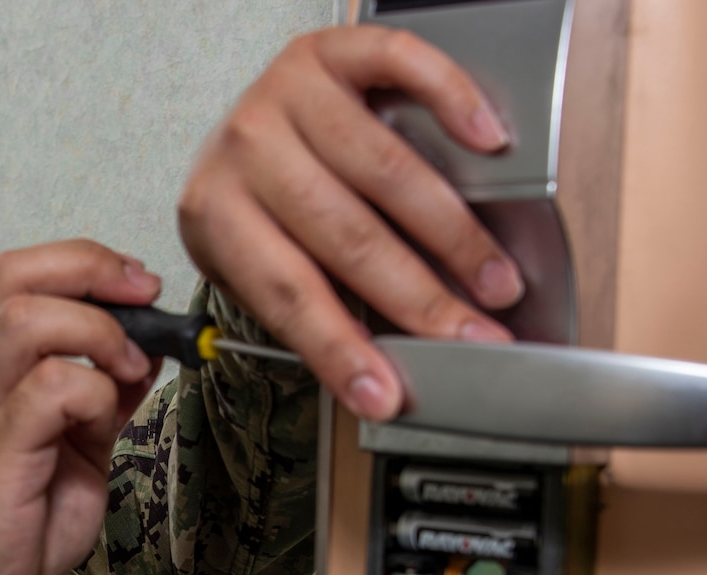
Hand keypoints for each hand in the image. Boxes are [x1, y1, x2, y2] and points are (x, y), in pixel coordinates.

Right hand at [0, 240, 161, 574]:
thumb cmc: (8, 530)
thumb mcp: (72, 449)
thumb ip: (99, 401)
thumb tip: (145, 355)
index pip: (21, 274)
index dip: (86, 263)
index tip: (140, 289)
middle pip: (17, 276)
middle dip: (95, 272)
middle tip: (145, 303)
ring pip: (27, 318)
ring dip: (98, 332)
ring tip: (128, 370)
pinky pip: (48, 389)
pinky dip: (93, 394)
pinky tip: (104, 424)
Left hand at [179, 25, 522, 420]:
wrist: (235, 129)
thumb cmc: (251, 206)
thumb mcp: (252, 265)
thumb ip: (304, 307)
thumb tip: (376, 376)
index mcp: (215, 214)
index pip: (288, 293)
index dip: (341, 348)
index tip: (386, 392)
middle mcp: (246, 147)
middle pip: (347, 235)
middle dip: (419, 297)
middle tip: (470, 335)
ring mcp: (287, 91)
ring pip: (383, 168)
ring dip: (450, 230)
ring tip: (491, 275)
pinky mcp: (332, 49)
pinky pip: (400, 66)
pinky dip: (451, 100)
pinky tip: (486, 142)